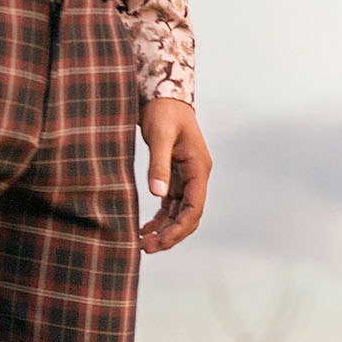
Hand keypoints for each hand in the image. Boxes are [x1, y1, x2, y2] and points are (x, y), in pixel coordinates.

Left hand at [139, 100, 211, 251]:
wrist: (162, 93)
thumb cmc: (162, 111)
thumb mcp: (160, 136)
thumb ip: (159, 165)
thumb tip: (158, 195)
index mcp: (199, 168)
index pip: (194, 208)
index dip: (178, 229)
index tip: (158, 242)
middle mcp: (197, 175)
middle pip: (189, 216)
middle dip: (171, 234)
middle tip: (146, 248)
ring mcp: (187, 176)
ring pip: (180, 212)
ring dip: (165, 229)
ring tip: (142, 243)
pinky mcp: (175, 174)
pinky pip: (171, 204)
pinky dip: (160, 218)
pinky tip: (145, 227)